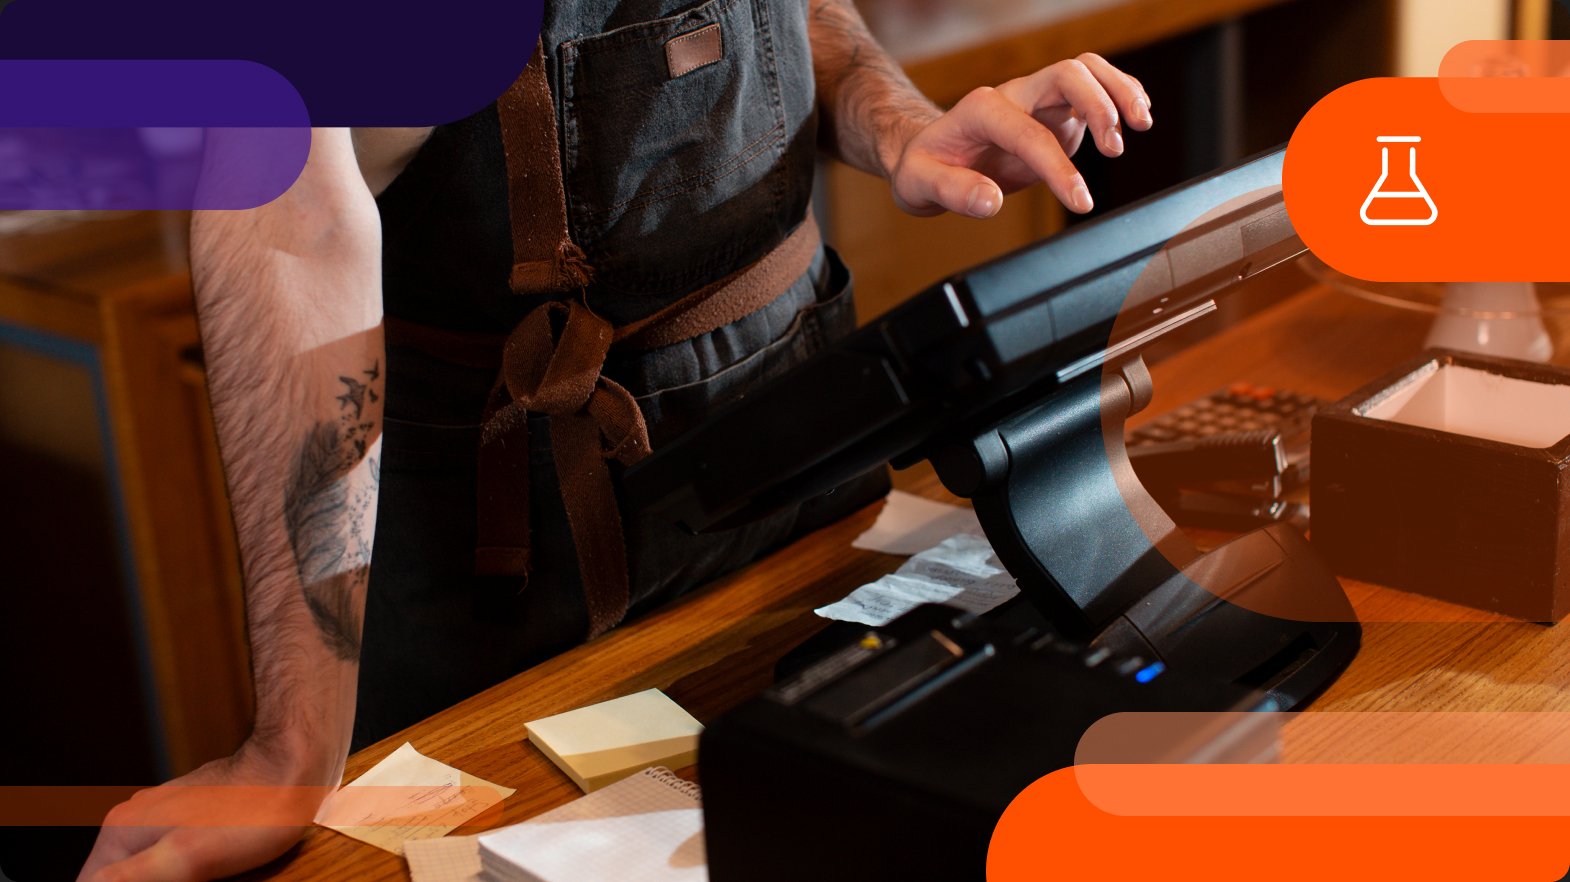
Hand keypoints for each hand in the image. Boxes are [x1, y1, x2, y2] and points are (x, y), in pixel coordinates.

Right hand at [77, 739, 336, 881]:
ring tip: (203, 877)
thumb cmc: (254, 813)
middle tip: (195, 881)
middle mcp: (133, 820)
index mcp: (122, 832)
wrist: (297, 765)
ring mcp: (162, 814)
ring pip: (145, 867)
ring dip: (164, 878)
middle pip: (116, 877)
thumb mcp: (186, 858)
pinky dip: (182, 872)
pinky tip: (209, 875)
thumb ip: (129, 880)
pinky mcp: (191, 816)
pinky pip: (170, 854)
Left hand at [888, 53, 1152, 218]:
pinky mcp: (1055, 113)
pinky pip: (1094, 89)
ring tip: (1142, 123)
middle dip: (1098, 105)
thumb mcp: (920, 185)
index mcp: (981, 110)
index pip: (1029, 133)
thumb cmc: (923, 167)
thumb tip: (991, 201)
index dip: (1058, 167)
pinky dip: (1120, 96)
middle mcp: (1014, 96)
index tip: (1080, 201)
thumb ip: (954, 192)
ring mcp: (1037, 101)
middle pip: (1067, 74)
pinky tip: (1138, 117)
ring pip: (1086, 71)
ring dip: (1119, 91)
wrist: (925, 153)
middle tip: (1116, 149)